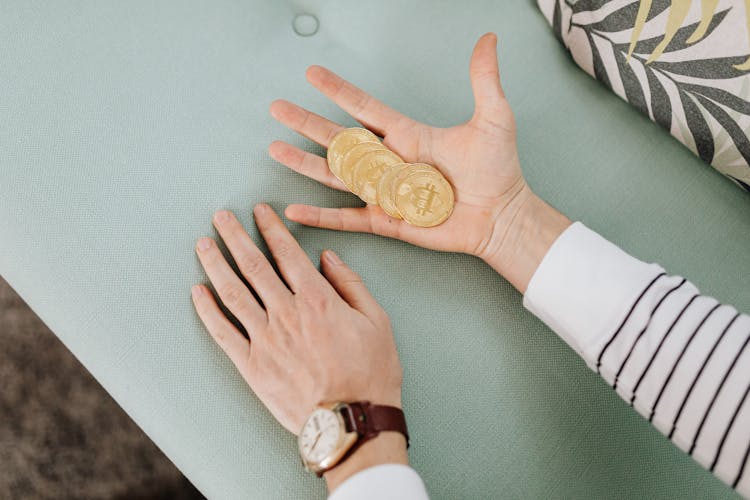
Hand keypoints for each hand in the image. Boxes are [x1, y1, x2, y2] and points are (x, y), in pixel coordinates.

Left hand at [191, 205, 405, 488]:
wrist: (352, 421)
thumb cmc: (370, 372)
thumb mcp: (377, 321)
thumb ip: (351, 284)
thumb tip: (328, 257)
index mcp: (317, 299)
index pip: (286, 253)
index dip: (271, 228)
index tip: (259, 211)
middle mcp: (286, 313)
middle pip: (253, 266)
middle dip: (235, 237)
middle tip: (220, 216)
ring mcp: (265, 339)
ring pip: (232, 293)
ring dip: (215, 265)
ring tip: (202, 244)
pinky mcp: (252, 366)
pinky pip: (222, 332)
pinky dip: (207, 310)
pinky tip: (197, 292)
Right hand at [269, 33, 569, 291]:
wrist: (502, 216)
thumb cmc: (498, 170)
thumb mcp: (492, 118)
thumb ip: (483, 80)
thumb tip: (489, 38)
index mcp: (409, 135)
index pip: (365, 109)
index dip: (339, 91)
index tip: (312, 73)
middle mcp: (391, 162)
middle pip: (340, 139)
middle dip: (307, 123)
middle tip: (277, 108)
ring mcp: (385, 193)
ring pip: (336, 175)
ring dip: (305, 163)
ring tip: (275, 149)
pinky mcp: (387, 221)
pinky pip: (347, 218)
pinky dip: (320, 217)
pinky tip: (293, 211)